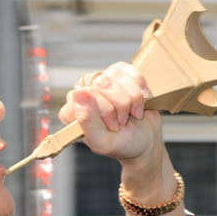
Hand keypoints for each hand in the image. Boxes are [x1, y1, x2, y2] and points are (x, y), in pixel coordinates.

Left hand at [59, 63, 163, 190]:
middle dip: (120, 105)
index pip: (84, 95)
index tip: (112, 126)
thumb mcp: (102, 141)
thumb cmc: (121, 144)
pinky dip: (140, 89)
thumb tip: (78, 93)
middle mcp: (84, 94)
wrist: (144, 141)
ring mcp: (101, 81)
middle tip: (122, 121)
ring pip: (117, 76)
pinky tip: (138, 102)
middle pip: (101, 84)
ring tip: (130, 113)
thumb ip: (87, 120)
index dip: (104, 110)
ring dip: (132, 98)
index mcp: (72, 111)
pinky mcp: (118, 74)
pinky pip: (130, 71)